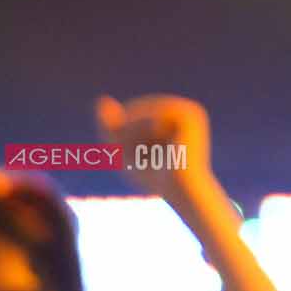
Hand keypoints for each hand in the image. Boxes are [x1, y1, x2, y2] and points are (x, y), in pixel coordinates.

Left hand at [96, 94, 211, 198]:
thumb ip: (110, 126)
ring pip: (144, 108)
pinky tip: (153, 149)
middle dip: (125, 130)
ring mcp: (189, 111)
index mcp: (174, 117)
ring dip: (132, 131)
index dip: (121, 129)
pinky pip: (153, 113)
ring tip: (139, 155)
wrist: (182, 190)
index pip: (135, 111)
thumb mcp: (124, 150)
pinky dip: (145, 131)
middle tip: (129, 156)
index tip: (125, 152)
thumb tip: (101, 99)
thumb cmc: (155, 177)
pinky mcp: (189, 116)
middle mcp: (185, 110)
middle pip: (138, 108)